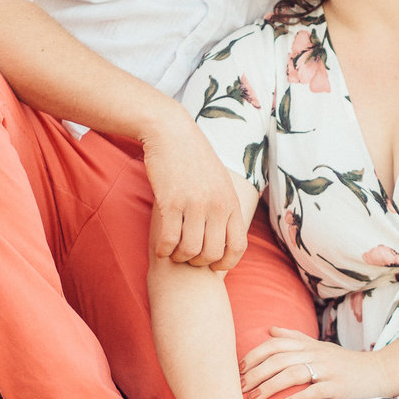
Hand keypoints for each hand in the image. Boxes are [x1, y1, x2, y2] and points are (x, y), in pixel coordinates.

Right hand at [142, 106, 247, 270]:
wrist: (172, 133)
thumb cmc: (195, 159)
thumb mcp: (220, 182)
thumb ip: (225, 208)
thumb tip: (226, 237)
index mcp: (231, 202)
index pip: (238, 247)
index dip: (226, 264)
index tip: (213, 265)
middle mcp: (216, 205)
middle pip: (212, 253)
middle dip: (198, 262)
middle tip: (187, 257)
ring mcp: (194, 204)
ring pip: (190, 250)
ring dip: (179, 257)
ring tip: (173, 252)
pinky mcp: (170, 201)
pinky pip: (169, 239)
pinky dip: (164, 249)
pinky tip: (160, 247)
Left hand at [241, 326, 393, 398]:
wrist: (379, 371)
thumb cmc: (345, 362)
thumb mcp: (320, 346)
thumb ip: (295, 338)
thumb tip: (270, 329)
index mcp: (309, 345)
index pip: (275, 345)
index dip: (254, 355)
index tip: (238, 369)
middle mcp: (315, 354)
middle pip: (279, 359)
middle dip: (256, 373)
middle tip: (239, 387)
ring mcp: (327, 369)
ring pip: (293, 373)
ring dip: (270, 386)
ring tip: (254, 398)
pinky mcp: (337, 386)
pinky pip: (314, 390)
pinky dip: (298, 397)